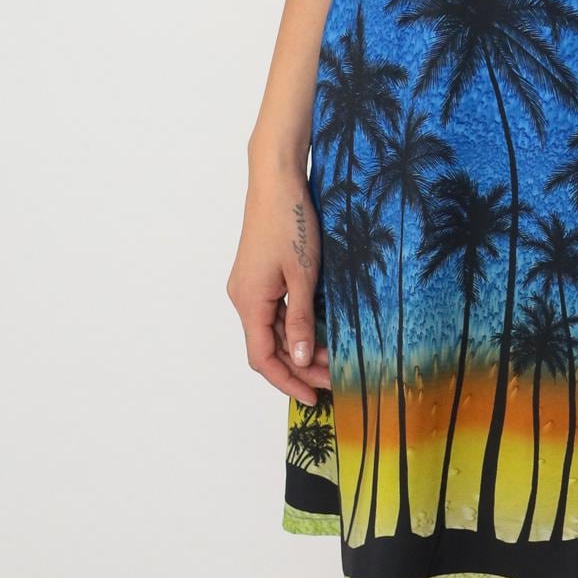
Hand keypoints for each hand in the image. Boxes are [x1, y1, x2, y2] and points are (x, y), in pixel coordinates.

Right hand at [228, 162, 331, 406]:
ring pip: (274, 329)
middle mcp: (244, 298)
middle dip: (300, 367)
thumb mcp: (302, 273)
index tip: (313, 397)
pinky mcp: (260, 275)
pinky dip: (296, 326)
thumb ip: (300, 318)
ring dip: (300, 346)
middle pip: (269, 346)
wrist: (277, 180)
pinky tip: (319, 332)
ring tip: (333, 359)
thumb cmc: (290, 221)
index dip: (287, 382)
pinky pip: (275, 311)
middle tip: (333, 380)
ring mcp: (250, 286)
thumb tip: (300, 359)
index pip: (263, 358)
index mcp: (249, 301)